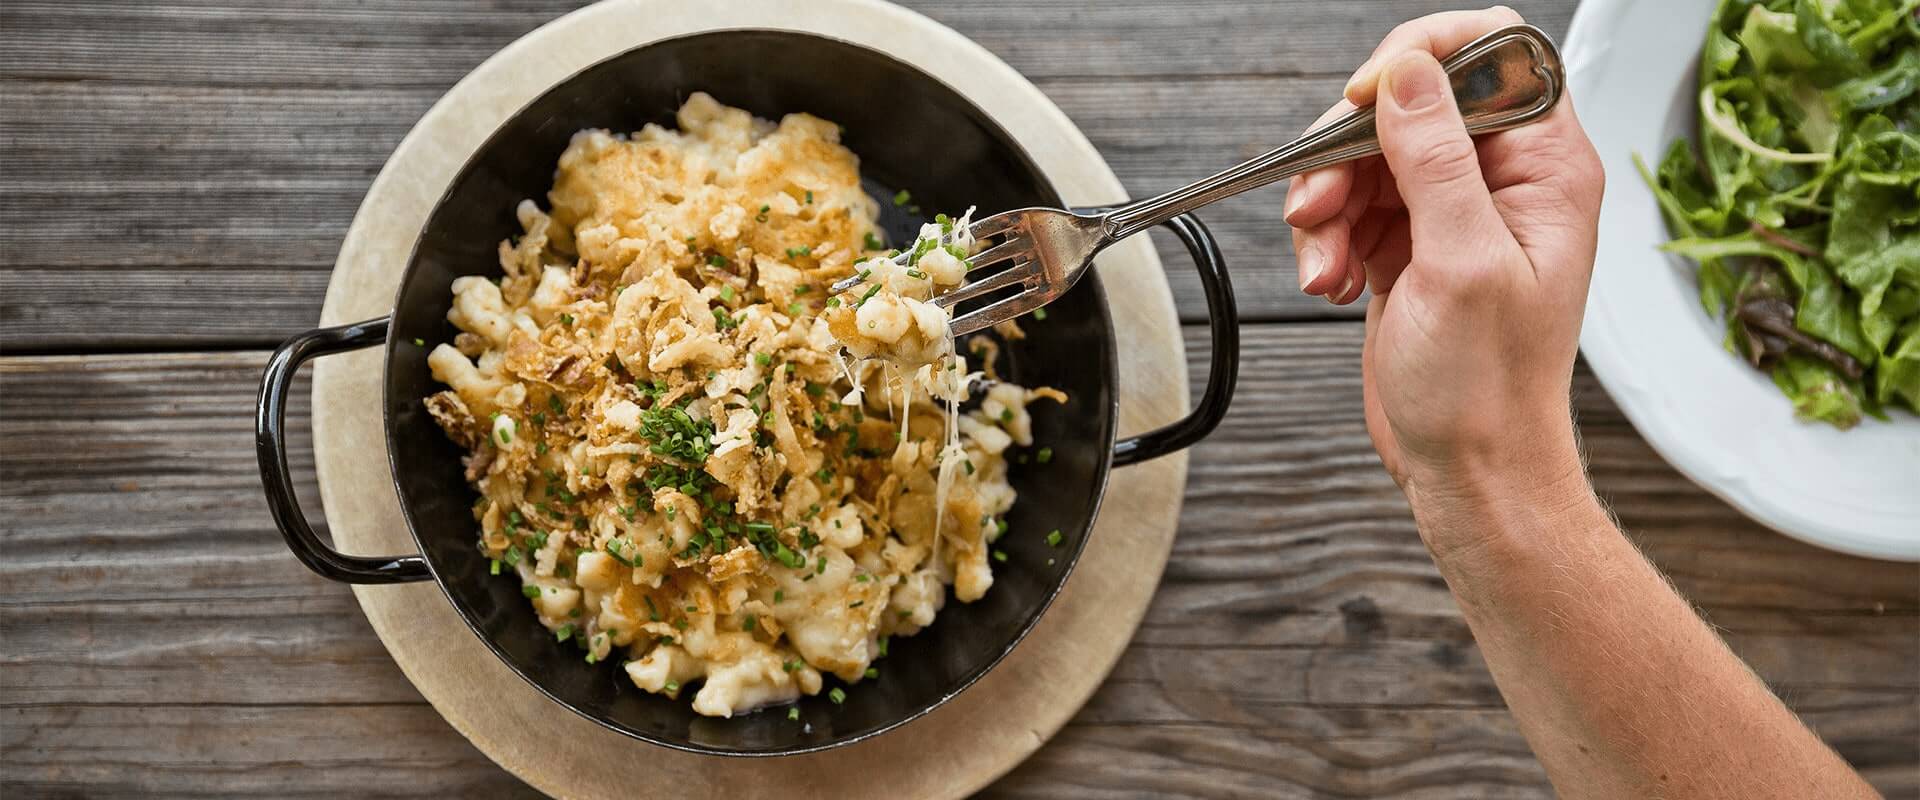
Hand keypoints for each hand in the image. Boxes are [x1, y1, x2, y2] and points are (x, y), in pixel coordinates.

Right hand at [1283, 7, 1604, 510]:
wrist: (1469, 468)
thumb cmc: (1486, 390)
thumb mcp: (1461, 264)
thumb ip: (1437, 159)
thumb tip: (1409, 72)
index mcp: (1546, 168)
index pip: (1496, 53)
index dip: (1426, 58)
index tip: (1369, 97)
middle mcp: (1503, 179)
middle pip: (1411, 104)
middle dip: (1349, 150)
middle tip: (1319, 204)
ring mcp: (1452, 211)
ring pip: (1367, 155)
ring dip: (1328, 204)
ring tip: (1323, 266)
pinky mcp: (1409, 243)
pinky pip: (1350, 205)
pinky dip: (1326, 238)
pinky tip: (1331, 281)